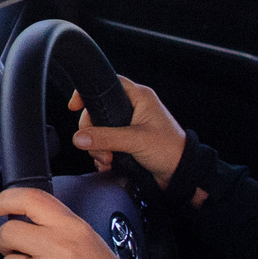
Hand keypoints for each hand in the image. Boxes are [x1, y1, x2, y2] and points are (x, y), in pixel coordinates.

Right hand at [69, 77, 190, 195]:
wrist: (182, 174)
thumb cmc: (170, 150)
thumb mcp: (136, 141)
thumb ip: (107, 138)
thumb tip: (80, 138)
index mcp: (139, 98)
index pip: (108, 84)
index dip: (89, 93)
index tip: (75, 106)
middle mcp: (133, 109)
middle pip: (98, 112)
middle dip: (93, 133)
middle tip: (99, 148)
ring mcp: (129, 126)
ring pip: (100, 131)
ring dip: (98, 148)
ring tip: (108, 161)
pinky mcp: (127, 142)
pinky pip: (105, 144)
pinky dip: (103, 155)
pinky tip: (108, 165)